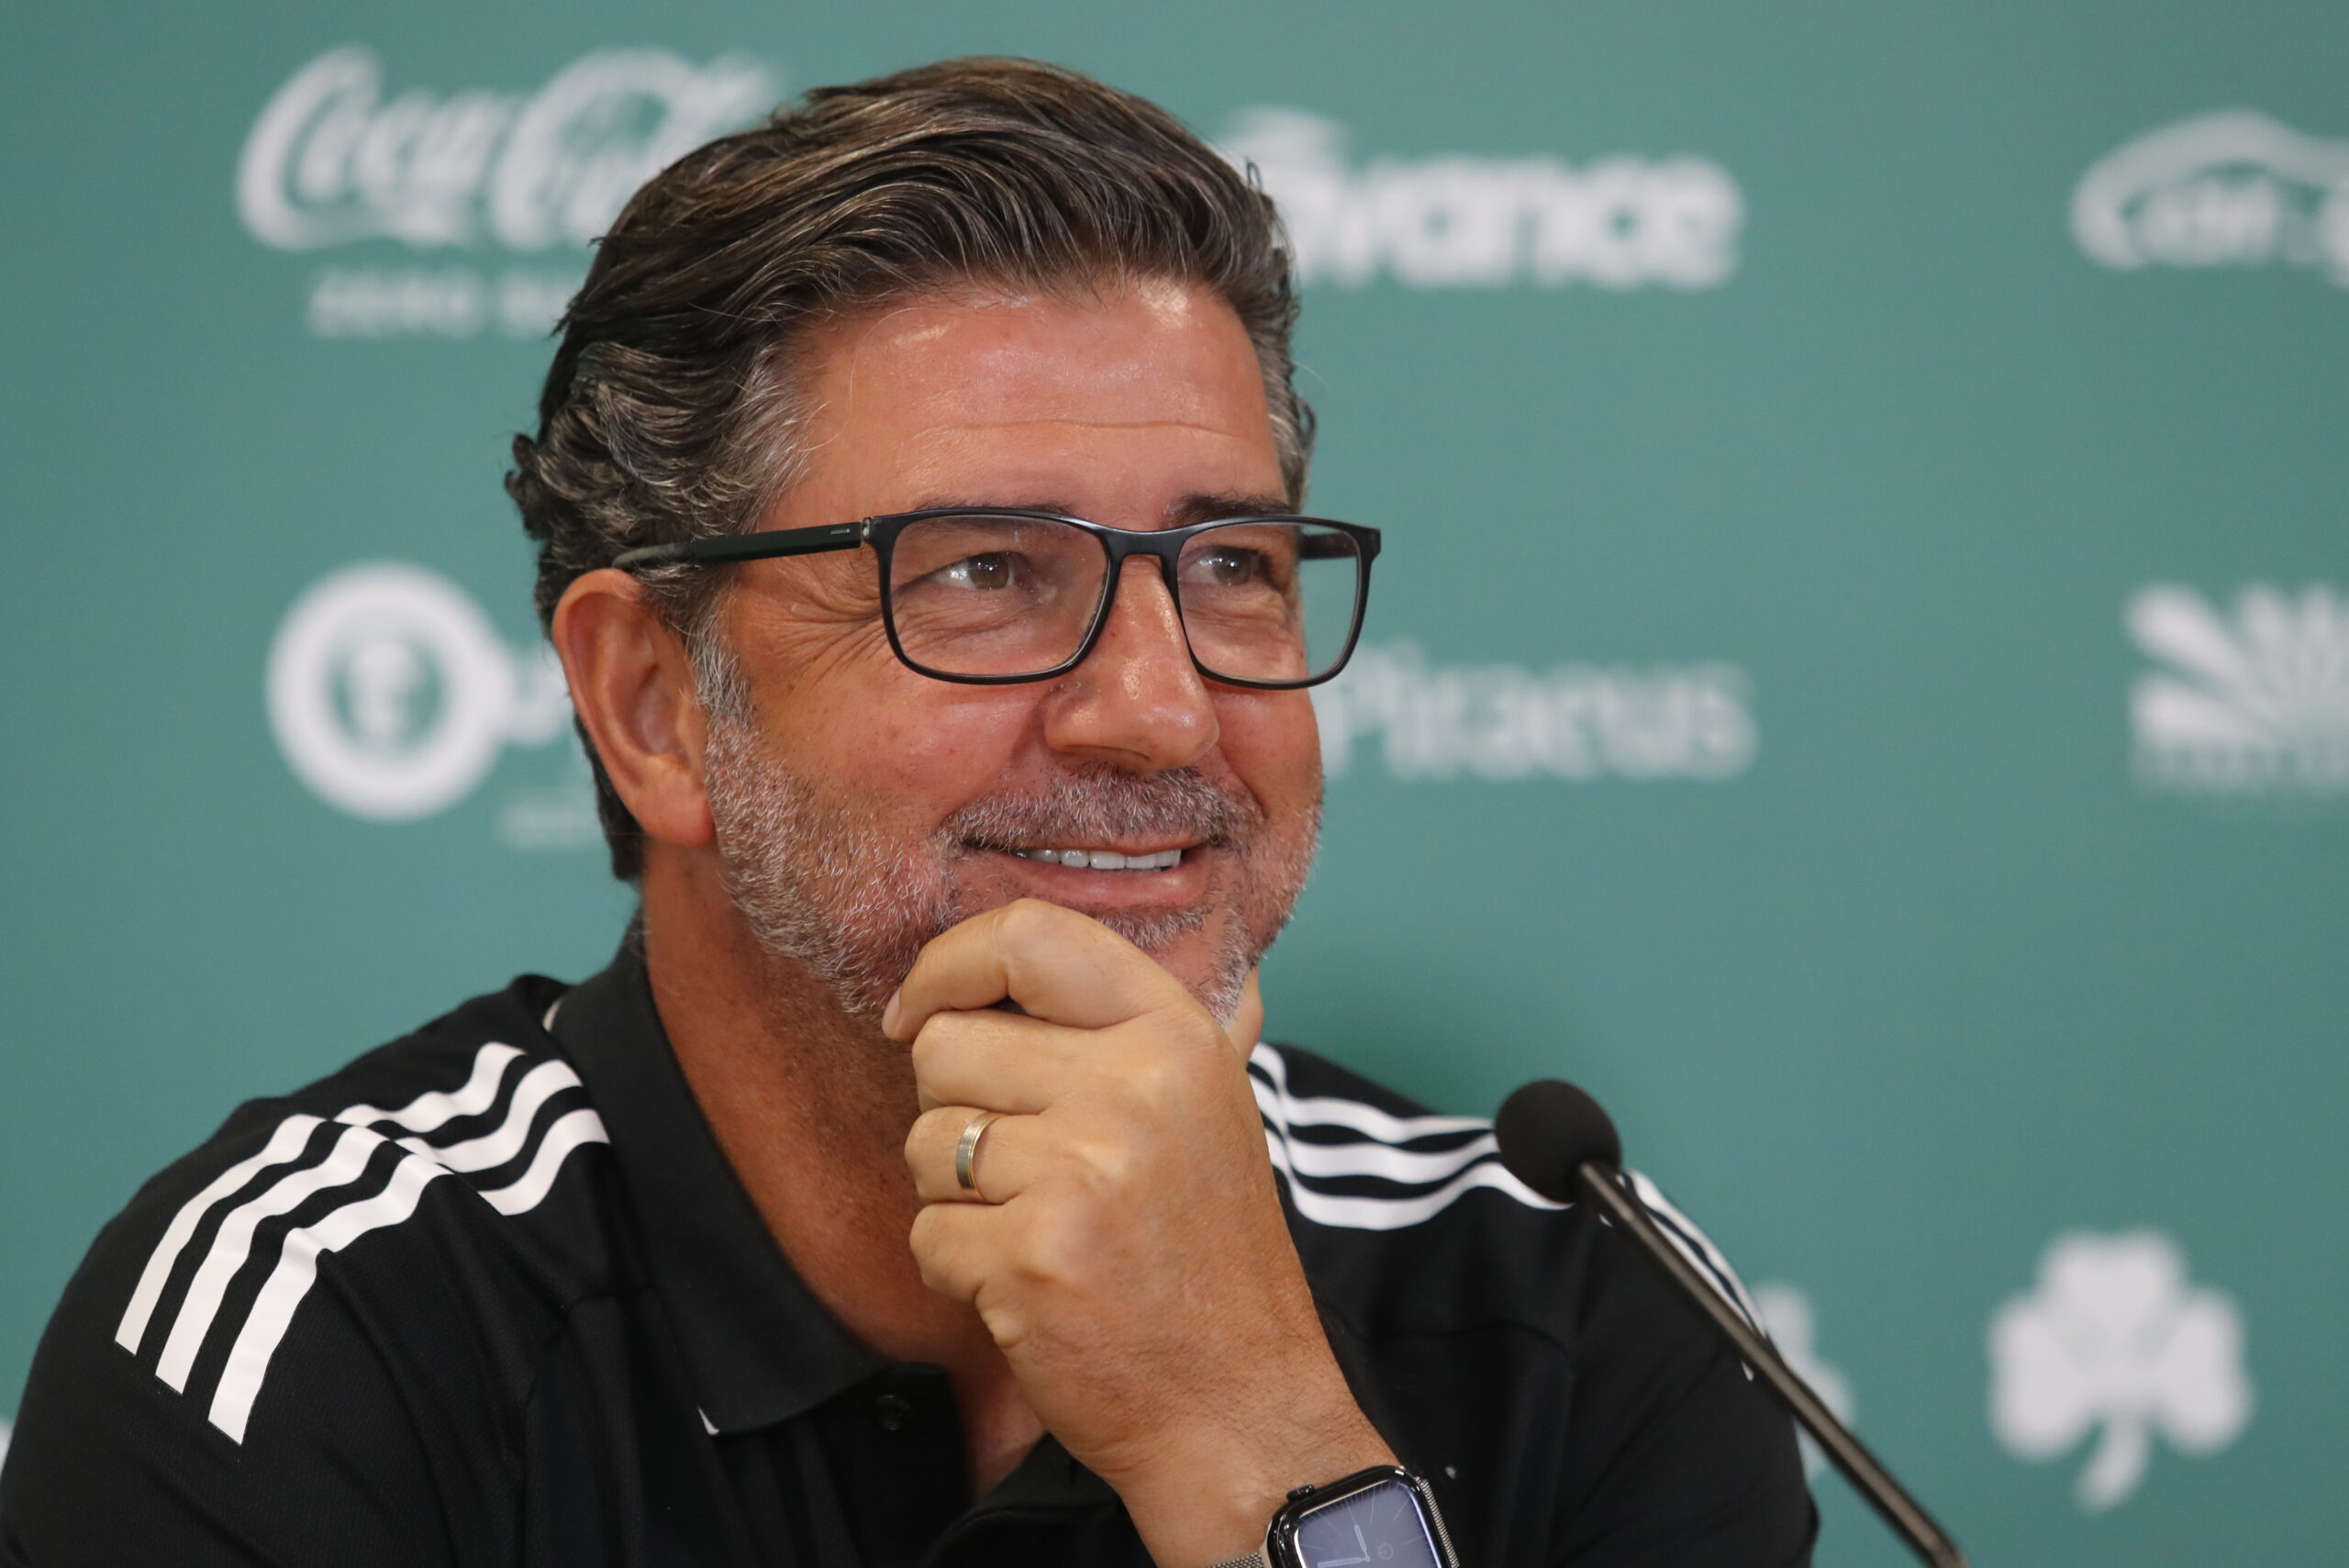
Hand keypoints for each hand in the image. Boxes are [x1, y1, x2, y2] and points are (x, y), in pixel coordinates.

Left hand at [888, 899, 1392, 1565]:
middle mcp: (1134, 1086)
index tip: (917, 1009)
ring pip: (923, 1140)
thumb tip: (1013, 954)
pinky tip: (1029, 1288)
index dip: (948, 964)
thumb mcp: (1205, 1107)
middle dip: (952, 1110)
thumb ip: (1122, 1028)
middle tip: (1019, 1169)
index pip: (1029, 935)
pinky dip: (957, 1270)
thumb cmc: (1206, 1258)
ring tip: (1037, 1231)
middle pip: (944, 1044)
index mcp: (1176, 1034)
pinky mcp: (1030, 1258)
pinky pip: (925, 1233)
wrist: (1240, 1408)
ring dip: (955, 1196)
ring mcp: (1082, 1172)